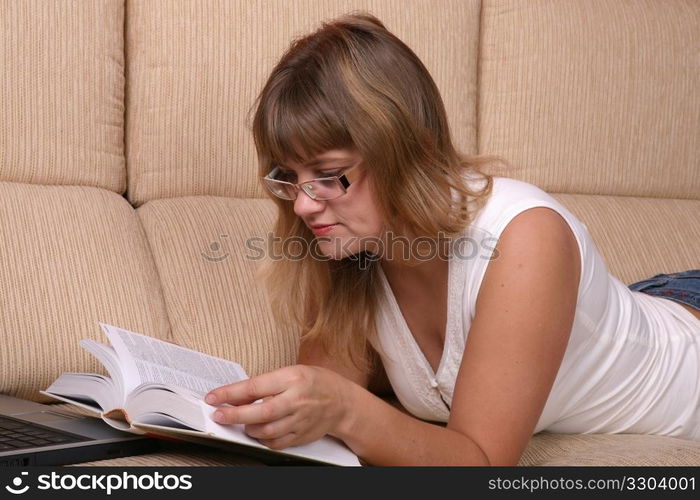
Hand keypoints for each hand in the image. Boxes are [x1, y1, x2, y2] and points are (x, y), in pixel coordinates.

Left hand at [204, 365, 351, 448]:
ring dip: (248, 428)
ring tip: (242, 422)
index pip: (255, 387)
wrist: (342, 402)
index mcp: (292, 378)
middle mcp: (296, 400)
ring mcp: (300, 420)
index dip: (230, 393)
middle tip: (218, 415)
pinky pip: (276, 443)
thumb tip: (236, 395)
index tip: (213, 397)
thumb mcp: (291, 372)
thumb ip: (266, 384)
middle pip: (260, 412)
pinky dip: (263, 439)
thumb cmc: (315, 382)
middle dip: (234, 416)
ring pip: (266, 431)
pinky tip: (259, 432)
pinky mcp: (301, 435)